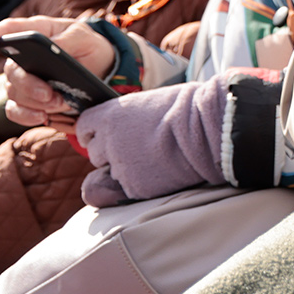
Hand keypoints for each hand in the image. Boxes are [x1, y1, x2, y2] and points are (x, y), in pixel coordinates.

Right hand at [0, 16, 115, 129]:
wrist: (99, 69)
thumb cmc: (88, 47)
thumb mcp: (85, 37)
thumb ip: (68, 39)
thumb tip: (51, 46)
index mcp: (37, 33)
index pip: (11, 28)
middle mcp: (22, 56)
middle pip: (11, 69)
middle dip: (28, 84)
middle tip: (48, 94)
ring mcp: (22, 79)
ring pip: (13, 92)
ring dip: (34, 101)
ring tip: (59, 102)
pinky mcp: (26, 100)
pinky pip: (15, 110)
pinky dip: (27, 115)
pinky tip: (42, 117)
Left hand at [73, 79, 228, 206]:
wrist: (210, 130)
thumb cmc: (190, 109)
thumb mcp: (151, 101)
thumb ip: (129, 117)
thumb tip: (127, 126)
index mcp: (111, 115)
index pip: (84, 126)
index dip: (92, 133)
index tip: (102, 136)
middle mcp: (108, 141)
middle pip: (95, 153)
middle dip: (110, 153)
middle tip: (137, 150)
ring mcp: (120, 167)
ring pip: (111, 175)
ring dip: (126, 171)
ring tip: (154, 161)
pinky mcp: (134, 189)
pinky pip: (129, 192)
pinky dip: (142, 186)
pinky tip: (162, 173)